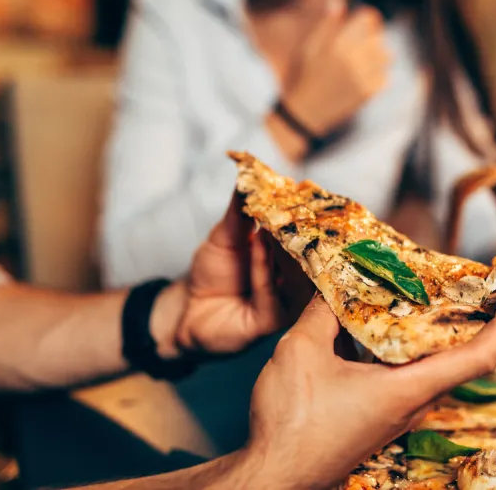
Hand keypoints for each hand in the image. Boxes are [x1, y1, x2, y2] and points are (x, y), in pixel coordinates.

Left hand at [169, 193, 304, 354]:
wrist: (189, 308)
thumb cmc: (212, 271)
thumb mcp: (225, 234)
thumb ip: (239, 211)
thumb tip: (249, 176)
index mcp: (288, 256)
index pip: (304, 235)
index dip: (304, 214)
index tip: (302, 191)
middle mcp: (294, 278)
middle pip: (307, 255)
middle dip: (301, 230)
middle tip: (296, 205)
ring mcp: (286, 300)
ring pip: (293, 274)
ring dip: (282, 248)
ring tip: (272, 223)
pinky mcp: (273, 319)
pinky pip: (272, 294)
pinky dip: (264, 268)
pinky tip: (258, 245)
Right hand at [235, 289, 495, 489]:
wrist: (274, 475)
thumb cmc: (291, 422)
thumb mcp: (301, 352)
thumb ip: (321, 313)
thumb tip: (334, 285)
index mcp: (406, 390)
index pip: (479, 357)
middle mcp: (411, 404)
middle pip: (462, 359)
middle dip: (477, 319)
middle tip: (475, 282)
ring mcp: (396, 414)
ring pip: (433, 368)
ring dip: (439, 333)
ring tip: (429, 294)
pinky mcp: (379, 417)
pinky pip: (408, 377)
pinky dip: (409, 347)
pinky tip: (380, 326)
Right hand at [282, 0, 390, 135]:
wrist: (304, 113)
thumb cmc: (303, 76)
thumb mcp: (308, 47)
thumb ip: (326, 24)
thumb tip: (338, 0)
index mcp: (337, 42)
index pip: (369, 18)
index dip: (368, 20)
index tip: (362, 27)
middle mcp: (353, 58)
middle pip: (379, 37)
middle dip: (371, 39)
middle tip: (357, 49)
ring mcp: (363, 76)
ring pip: (386, 56)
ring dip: (377, 57)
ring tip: (360, 65)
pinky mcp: (368, 93)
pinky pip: (385, 77)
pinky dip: (376, 77)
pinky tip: (360, 81)